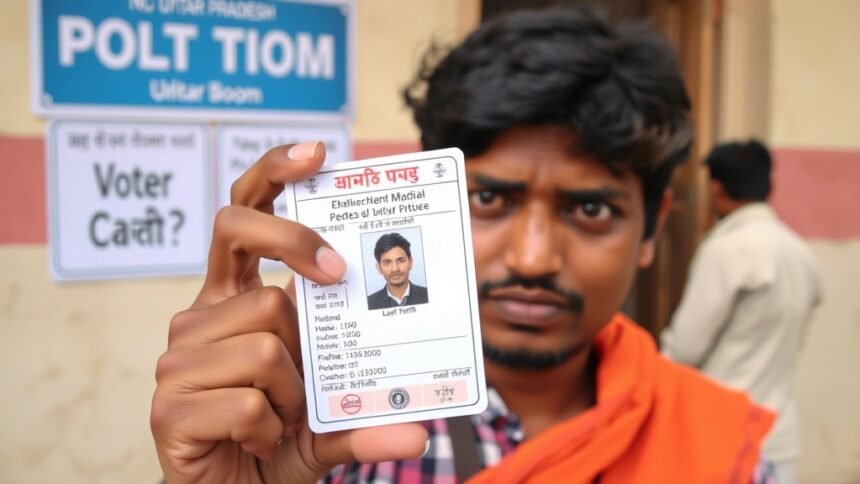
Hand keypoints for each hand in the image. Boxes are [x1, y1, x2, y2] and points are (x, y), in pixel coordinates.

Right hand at [150, 142, 428, 482]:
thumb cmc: (277, 441)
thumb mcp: (331, 422)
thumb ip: (367, 418)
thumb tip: (417, 433)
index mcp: (233, 299)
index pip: (242, 218)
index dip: (270, 177)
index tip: (314, 152)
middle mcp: (202, 318)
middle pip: (259, 277)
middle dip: (297, 259)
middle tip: (334, 274)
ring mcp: (178, 360)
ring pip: (264, 347)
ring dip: (293, 394)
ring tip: (283, 418)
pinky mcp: (167, 405)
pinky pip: (248, 401)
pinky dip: (271, 428)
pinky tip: (259, 439)